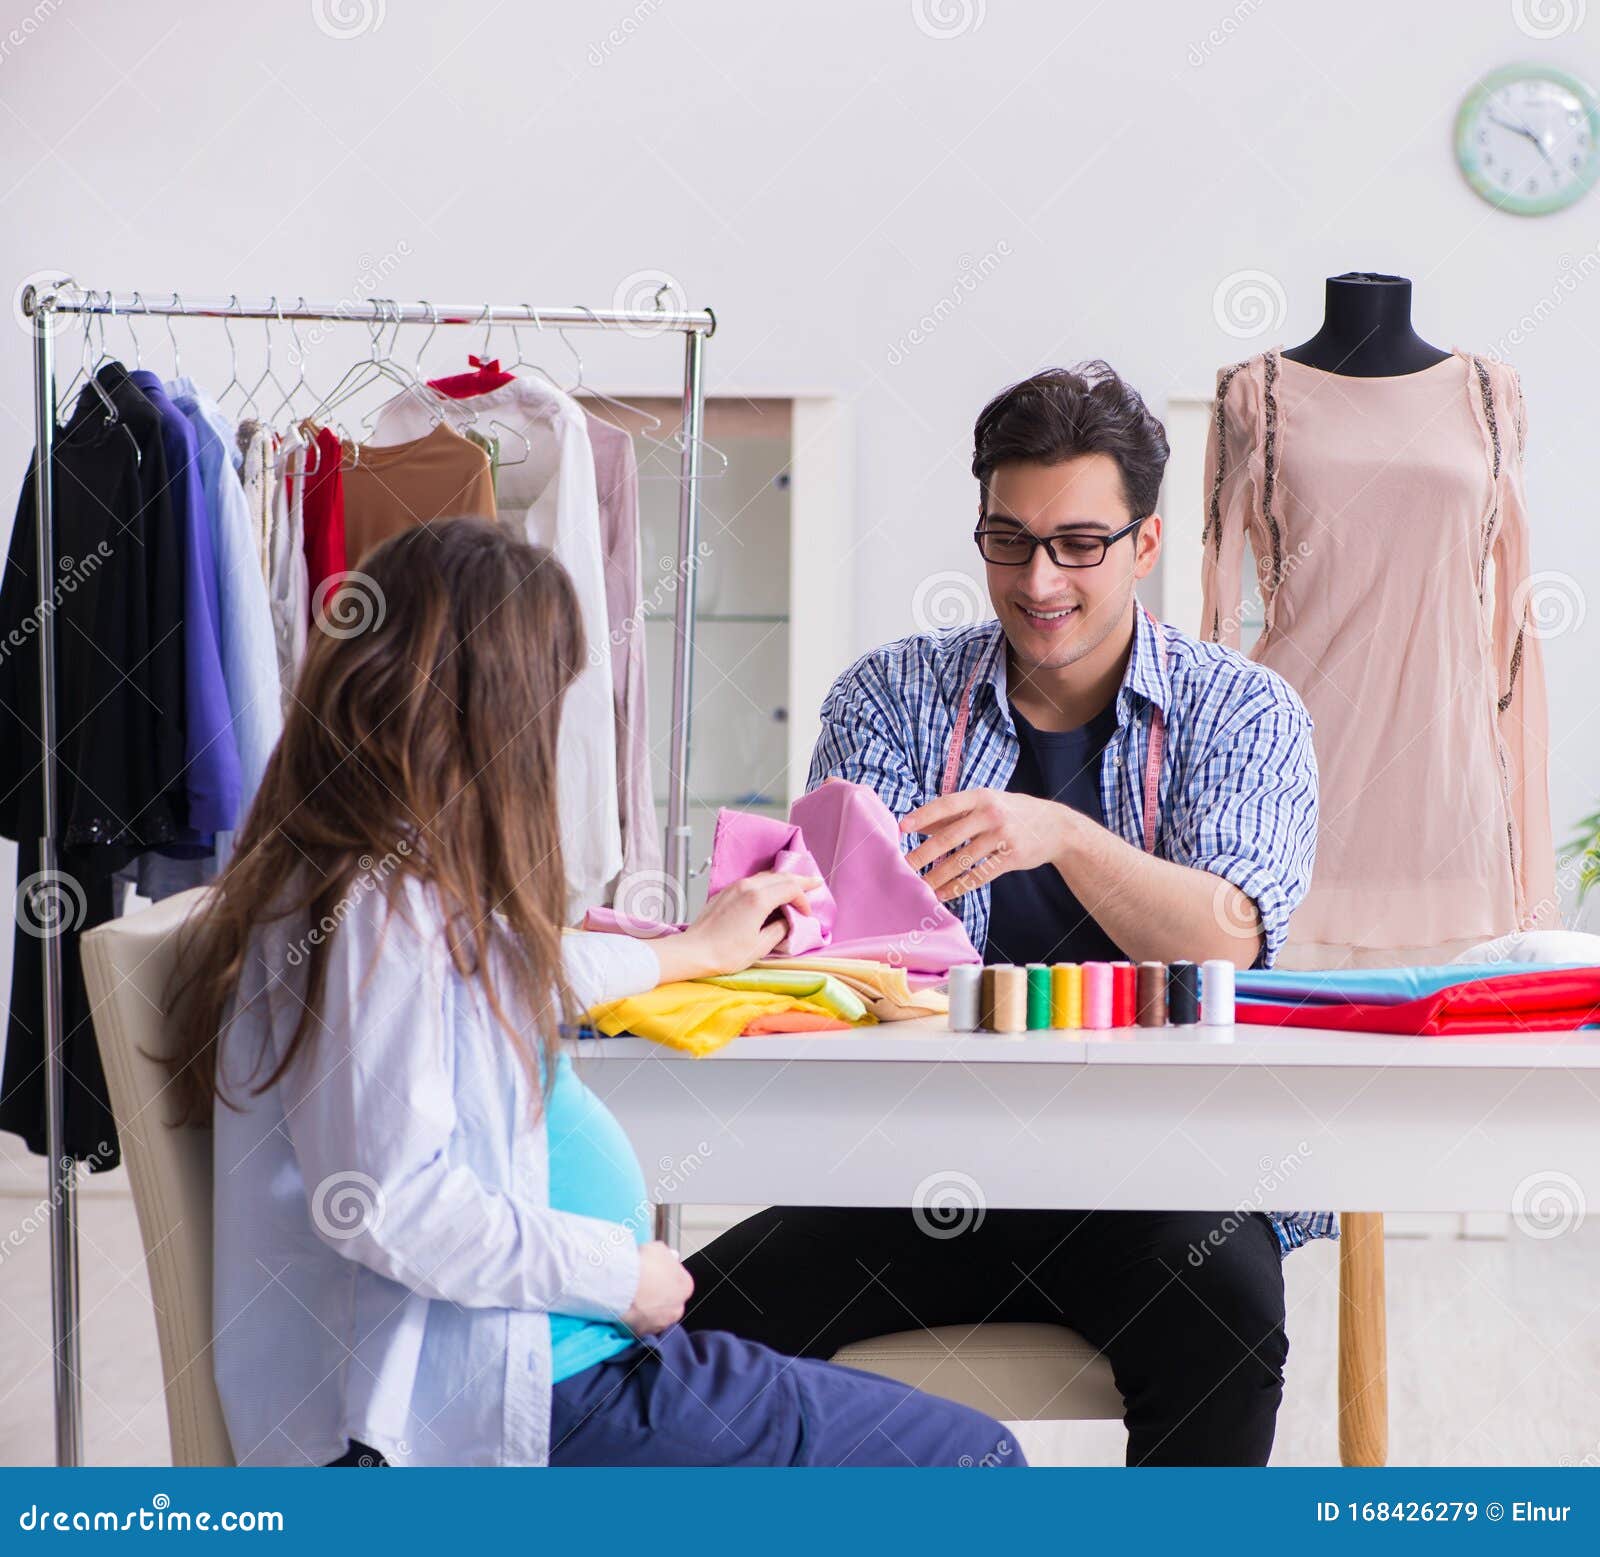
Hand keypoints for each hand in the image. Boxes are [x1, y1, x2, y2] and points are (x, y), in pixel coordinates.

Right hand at [620, 1241, 693, 1335]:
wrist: (621, 1284)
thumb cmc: (642, 1266)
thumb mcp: (659, 1249)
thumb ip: (666, 1256)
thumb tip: (668, 1258)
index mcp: (685, 1287)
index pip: (680, 1282)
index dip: (666, 1276)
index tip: (655, 1273)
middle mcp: (676, 1310)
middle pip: (669, 1302)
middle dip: (658, 1295)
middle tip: (644, 1285)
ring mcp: (658, 1324)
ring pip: (654, 1316)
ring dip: (646, 1309)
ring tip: (632, 1297)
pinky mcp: (640, 1334)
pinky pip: (638, 1325)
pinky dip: (633, 1319)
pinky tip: (625, 1308)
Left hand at [650, 869, 823, 981]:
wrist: (693, 952)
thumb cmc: (725, 953)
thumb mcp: (760, 946)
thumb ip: (779, 930)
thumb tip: (787, 921)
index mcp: (758, 899)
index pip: (791, 889)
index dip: (804, 899)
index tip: (807, 914)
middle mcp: (747, 887)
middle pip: (780, 876)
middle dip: (799, 880)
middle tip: (815, 882)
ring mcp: (734, 887)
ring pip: (766, 876)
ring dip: (783, 880)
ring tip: (796, 886)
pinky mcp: (726, 892)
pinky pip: (753, 881)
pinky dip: (768, 884)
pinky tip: (771, 892)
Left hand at [901, 789, 1077, 901]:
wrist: (1057, 827)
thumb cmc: (1013, 812)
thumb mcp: (986, 803)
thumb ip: (953, 813)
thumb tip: (916, 824)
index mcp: (981, 796)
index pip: (946, 804)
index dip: (923, 816)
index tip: (901, 828)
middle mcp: (991, 814)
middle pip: (949, 837)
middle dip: (923, 855)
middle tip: (902, 867)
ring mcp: (1002, 836)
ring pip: (962, 860)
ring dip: (938, 876)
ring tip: (920, 887)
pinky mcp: (1011, 857)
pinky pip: (979, 875)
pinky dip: (959, 887)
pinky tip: (944, 894)